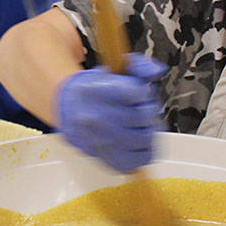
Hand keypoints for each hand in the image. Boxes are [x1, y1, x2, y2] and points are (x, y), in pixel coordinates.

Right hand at [55, 53, 167, 172]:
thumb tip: (156, 71)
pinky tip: (136, 138)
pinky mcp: (107, 159)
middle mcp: (93, 118)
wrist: (69, 108)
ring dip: (148, 128)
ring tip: (137, 122)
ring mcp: (99, 142)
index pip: (135, 92)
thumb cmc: (94, 89)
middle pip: (142, 115)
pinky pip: (142, 158)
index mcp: (92, 90)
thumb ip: (139, 65)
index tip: (137, 92)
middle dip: (147, 109)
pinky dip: (145, 148)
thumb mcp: (113, 67)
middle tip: (139, 107)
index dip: (142, 91)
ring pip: (145, 137)